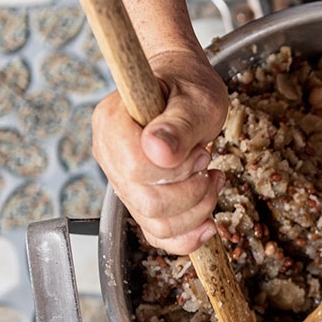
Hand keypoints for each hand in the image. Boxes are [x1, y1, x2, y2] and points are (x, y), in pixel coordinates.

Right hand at [92, 49, 227, 255]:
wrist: (184, 86)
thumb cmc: (188, 85)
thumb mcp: (196, 99)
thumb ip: (179, 124)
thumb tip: (157, 150)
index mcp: (113, 123)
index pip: (137, 169)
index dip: (177, 170)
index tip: (200, 151)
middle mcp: (109, 154)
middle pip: (148, 203)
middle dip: (192, 193)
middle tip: (208, 164)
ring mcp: (121, 179)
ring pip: (156, 223)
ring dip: (196, 210)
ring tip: (212, 179)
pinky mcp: (137, 196)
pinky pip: (156, 234)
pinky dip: (186, 236)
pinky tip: (207, 223)